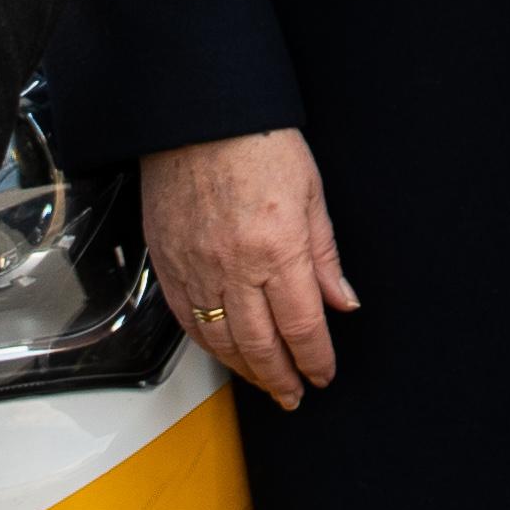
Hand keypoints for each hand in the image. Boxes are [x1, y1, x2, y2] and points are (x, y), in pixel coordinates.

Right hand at [144, 129, 355, 409]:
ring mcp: (195, 268)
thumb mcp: (310, 194)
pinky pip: (187, 319)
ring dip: (245, 370)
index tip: (323, 374)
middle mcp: (233, 266)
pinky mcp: (167, 262)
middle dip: (281, 378)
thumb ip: (325, 256)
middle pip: (260, 345)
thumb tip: (342, 302)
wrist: (196, 115)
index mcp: (277, 248)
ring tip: (264, 382)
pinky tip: (224, 352)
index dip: (315, 359)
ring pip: (220, 340)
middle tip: (294, 394)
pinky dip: (208, 344)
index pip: (301, 326)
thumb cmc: (255, 142)